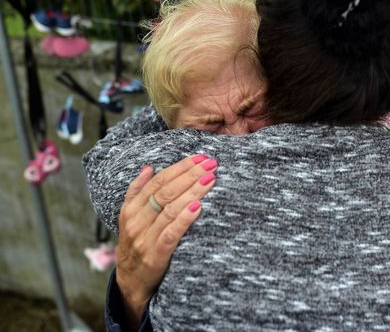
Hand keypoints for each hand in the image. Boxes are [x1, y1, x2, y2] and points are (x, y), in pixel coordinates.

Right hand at [115, 154, 218, 328]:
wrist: (131, 281)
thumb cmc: (136, 243)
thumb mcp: (130, 217)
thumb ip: (137, 191)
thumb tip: (148, 167)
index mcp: (131, 208)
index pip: (158, 181)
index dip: (180, 167)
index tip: (200, 158)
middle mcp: (136, 221)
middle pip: (166, 192)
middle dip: (191, 175)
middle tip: (211, 164)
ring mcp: (145, 238)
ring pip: (170, 209)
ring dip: (193, 191)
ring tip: (210, 179)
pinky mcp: (155, 255)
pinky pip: (171, 233)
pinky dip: (185, 219)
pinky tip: (198, 206)